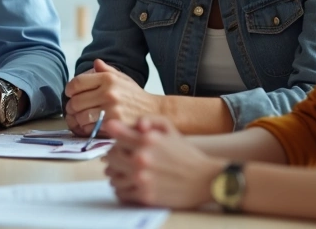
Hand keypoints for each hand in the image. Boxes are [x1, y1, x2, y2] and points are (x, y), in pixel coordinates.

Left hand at [65, 59, 154, 134]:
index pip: (77, 83)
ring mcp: (111, 109)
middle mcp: (108, 92)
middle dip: (71, 106)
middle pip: (76, 101)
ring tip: (79, 118)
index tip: (69, 93)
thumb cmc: (135, 95)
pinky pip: (89, 127)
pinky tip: (87, 125)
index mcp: (108, 79)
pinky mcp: (113, 123)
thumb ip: (107, 70)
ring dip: (76, 118)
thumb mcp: (123, 79)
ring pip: (80, 116)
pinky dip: (84, 128)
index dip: (69, 89)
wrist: (154, 111)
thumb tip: (95, 62)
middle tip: (72, 108)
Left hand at [104, 116, 224, 208]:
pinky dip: (123, 189)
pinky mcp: (145, 196)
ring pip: (113, 176)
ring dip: (117, 174)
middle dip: (115, 155)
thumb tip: (131, 123)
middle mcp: (141, 159)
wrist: (205, 179)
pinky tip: (131, 185)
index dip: (115, 136)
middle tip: (122, 158)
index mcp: (147, 140)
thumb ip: (149, 120)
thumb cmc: (186, 154)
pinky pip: (122, 193)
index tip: (116, 138)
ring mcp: (142, 178)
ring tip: (126, 173)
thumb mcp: (170, 130)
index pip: (115, 134)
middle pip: (110, 156)